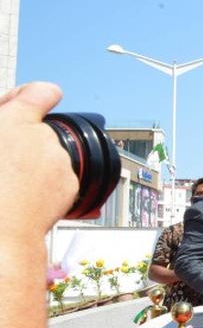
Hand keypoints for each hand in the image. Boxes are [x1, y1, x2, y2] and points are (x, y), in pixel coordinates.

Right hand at [0, 82, 77, 241]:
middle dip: (23, 143)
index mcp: (15, 123)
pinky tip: (23, 199)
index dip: (34, 96)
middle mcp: (44, 137)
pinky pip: (57, 178)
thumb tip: (11, 112)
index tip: (32, 102)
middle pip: (39, 132)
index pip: (40, 92)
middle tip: (2, 164)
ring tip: (8, 188)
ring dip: (33, 166)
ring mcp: (60, 161)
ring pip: (48, 157)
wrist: (0, 235)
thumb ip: (4, 125)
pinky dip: (45, 186)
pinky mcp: (70, 184)